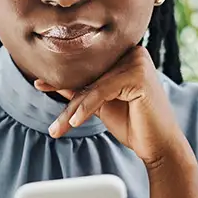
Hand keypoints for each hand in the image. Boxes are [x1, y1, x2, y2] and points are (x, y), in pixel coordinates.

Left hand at [35, 46, 189, 168]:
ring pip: (92, 85)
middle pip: (89, 75)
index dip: (63, 77)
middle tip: (44, 104)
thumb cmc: (133, 123)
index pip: (88, 66)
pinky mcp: (139, 75)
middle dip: (65, 94)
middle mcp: (133, 52)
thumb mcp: (99, 103)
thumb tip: (48, 81)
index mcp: (125, 54)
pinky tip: (73, 123)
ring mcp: (138, 61)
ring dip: (72, 109)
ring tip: (56, 128)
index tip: (39, 84)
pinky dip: (85, 108)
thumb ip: (79, 90)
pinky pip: (101, 91)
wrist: (158, 145)